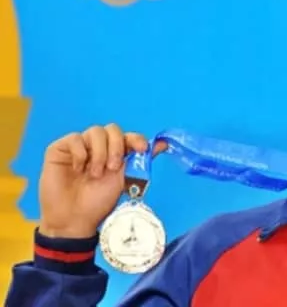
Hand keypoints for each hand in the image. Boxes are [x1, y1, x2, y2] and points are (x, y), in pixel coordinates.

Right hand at [37, 124, 165, 238]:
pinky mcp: (60, 149)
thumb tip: (163, 144)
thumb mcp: (125, 180)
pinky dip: (80, 153)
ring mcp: (80, 146)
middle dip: (117, 147)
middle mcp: (98, 147)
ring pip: (95, 131)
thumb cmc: (98, 202)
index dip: (136, 139)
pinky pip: (75, 138)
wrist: (74, 219)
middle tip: (113, 168)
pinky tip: (78, 169)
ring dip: (100, 152)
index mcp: (115, 153)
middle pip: (113, 129)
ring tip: (95, 173)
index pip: (128, 136)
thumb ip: (141, 161)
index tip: (142, 149)